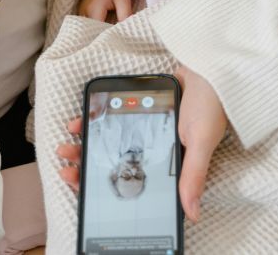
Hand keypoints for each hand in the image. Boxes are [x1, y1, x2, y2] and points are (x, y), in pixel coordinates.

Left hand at [57, 67, 227, 223]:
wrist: (210, 64)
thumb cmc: (211, 104)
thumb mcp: (201, 141)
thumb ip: (192, 175)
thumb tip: (192, 213)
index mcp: (169, 161)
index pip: (134, 182)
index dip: (108, 188)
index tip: (84, 190)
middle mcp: (155, 146)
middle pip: (117, 162)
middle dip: (89, 166)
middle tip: (66, 167)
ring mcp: (146, 126)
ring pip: (110, 140)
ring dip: (87, 144)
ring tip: (66, 146)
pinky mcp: (140, 106)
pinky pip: (114, 115)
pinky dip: (96, 118)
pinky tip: (81, 121)